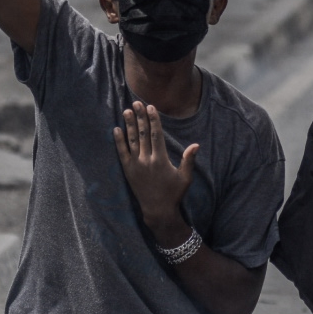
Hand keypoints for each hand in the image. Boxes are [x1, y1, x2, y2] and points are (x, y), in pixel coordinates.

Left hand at [112, 101, 197, 242]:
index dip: (153, 120)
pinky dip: (118, 140)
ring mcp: (135, 165)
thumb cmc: (174, 193)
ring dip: (129, 124)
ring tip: (126, 111)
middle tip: (136, 103)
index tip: (150, 107)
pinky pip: (121, 152)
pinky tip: (116, 129)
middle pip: (142, 133)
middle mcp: (146, 160)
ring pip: (131, 140)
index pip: (156, 134)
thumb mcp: (185, 177)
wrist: (157, 210)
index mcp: (161, 159)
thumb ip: (188, 160)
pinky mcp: (128, 170)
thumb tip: (196, 145)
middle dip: (140, 117)